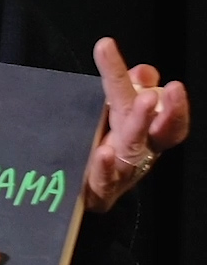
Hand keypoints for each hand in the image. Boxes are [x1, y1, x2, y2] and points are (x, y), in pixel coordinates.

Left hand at [85, 36, 189, 211]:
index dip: (175, 106)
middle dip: (163, 112)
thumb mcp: (120, 112)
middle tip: (155, 93)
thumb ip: (129, 86)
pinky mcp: (100, 187)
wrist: (88, 193)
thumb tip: (144, 71)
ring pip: (132, 147)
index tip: (175, 85)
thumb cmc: (109, 147)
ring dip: (138, 125)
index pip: (165, 115)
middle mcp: (139, 150)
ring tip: (143, 102)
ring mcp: (121, 169)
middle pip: (152, 129)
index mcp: (147, 132)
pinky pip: (104, 178)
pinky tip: (103, 152)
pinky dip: (104, 166)